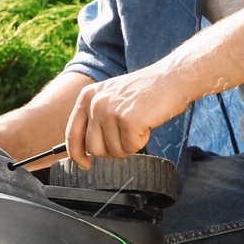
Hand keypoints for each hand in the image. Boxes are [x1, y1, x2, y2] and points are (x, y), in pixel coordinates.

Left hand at [65, 66, 188, 166]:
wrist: (171, 78)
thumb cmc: (145, 93)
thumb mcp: (111, 99)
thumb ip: (95, 119)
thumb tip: (85, 150)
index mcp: (86, 97)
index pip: (72, 133)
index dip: (76, 154)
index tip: (84, 164)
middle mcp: (94, 103)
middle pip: (94, 148)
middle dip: (111, 150)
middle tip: (127, 135)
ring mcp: (110, 111)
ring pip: (114, 151)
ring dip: (129, 145)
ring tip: (138, 124)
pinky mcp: (128, 120)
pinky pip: (131, 148)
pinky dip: (141, 141)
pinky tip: (146, 124)